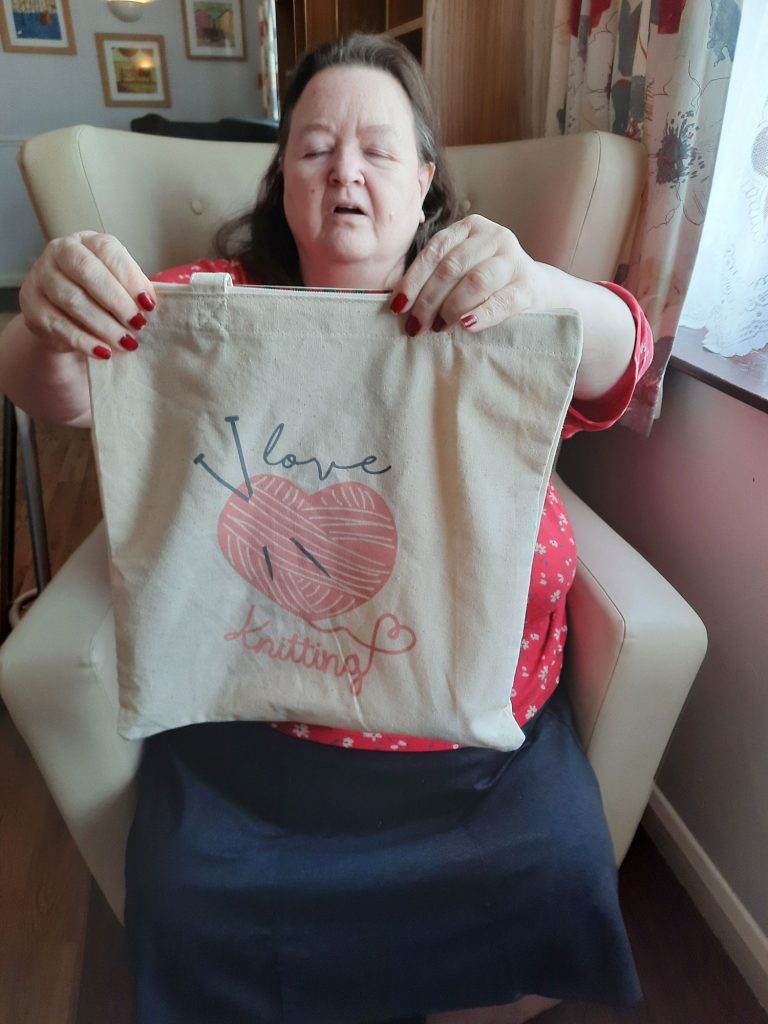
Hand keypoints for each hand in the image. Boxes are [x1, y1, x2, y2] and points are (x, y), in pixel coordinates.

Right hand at [19, 231, 156, 360]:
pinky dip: (84, 341)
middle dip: (117, 301)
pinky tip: (104, 352)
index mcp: (85, 242)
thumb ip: (132, 288)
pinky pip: (59, 326)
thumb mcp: (116, 283)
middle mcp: (59, 253)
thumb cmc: (96, 294)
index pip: (107, 251)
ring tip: (126, 342)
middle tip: (138, 324)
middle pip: (86, 272)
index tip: (149, 304)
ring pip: (73, 300)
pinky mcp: (32, 307)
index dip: (130, 277)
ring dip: (104, 325)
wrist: (60, 314)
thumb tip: (149, 303)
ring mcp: (41, 278)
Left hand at [389, 215, 542, 335]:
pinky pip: (501, 302)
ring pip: (475, 282)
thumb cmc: (486, 282)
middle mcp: (494, 237)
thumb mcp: (461, 269)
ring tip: (439, 328)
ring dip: (451, 308)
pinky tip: (466, 326)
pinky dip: (480, 315)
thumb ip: (435, 277)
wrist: (535, 288)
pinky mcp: (528, 285)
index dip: (413, 280)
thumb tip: (399, 304)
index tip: (397, 306)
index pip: (435, 251)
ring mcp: (513, 259)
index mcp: (470, 227)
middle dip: (428, 300)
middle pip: (452, 268)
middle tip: (416, 326)